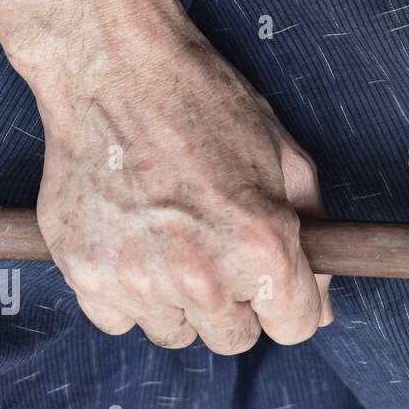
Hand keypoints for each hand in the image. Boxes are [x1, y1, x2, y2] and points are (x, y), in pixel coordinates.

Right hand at [34, 7, 331, 354]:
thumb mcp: (287, 158)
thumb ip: (313, 235)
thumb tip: (322, 303)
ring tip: (173, 235)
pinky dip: (128, 292)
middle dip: (237, 300)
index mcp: (262, 245)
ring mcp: (138, 279)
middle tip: (219, 245)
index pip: (295, 326)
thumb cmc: (207, 104)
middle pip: (235, 339)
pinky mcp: (86, 274)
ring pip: (176, 333)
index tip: (275, 278)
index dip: (291, 300)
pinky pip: (120, 319)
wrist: (114, 70)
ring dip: (181, 300)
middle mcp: (201, 274)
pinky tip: (135, 239)